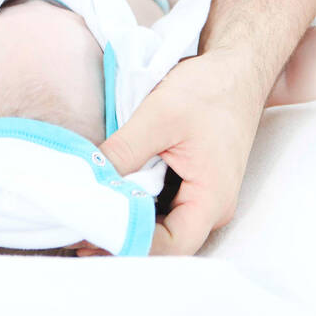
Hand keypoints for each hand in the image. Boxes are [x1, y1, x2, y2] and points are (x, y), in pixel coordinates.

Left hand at [99, 49, 265, 254]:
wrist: (236, 69)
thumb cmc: (209, 89)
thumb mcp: (160, 115)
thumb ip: (124, 150)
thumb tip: (89, 179)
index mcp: (211, 199)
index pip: (171, 246)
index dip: (131, 245)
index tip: (92, 236)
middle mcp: (210, 207)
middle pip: (165, 242)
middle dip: (123, 239)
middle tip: (79, 235)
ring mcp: (202, 196)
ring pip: (161, 224)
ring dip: (127, 221)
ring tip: (87, 219)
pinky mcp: (192, 183)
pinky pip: (162, 204)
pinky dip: (136, 202)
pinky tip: (109, 195)